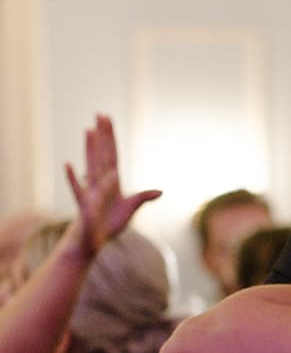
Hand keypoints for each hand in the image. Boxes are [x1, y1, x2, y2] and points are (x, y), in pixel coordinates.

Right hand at [63, 115, 159, 259]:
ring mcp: (91, 191)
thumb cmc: (110, 223)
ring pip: (91, 165)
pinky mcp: (84, 204)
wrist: (94, 239)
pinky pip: (78, 189)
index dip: (112, 138)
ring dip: (90, 149)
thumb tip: (160, 191)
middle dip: (103, 135)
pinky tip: (69, 165)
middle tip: (101, 113)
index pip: (113, 155)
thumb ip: (143, 198)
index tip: (108, 119)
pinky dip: (73, 178)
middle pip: (103, 154)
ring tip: (89, 130)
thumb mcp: (130, 209)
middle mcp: (100, 182)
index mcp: (112, 181)